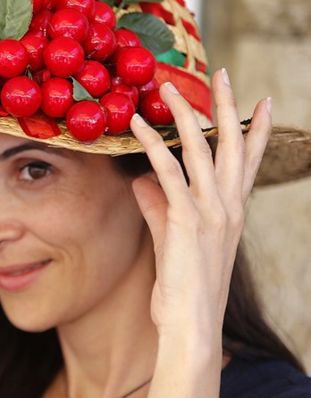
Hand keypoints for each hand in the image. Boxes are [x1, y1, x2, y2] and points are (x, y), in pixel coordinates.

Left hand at [128, 69, 271, 333]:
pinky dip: (149, 145)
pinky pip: (167, 172)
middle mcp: (227, 206)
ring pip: (200, 150)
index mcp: (232, 211)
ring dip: (184, 113)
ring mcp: (209, 211)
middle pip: (232, 145)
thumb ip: (157, 205)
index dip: (257, 130)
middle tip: (223, 73)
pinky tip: (135, 123)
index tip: (262, 101)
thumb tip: (140, 179)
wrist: (190, 323)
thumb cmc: (183, 286)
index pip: (249, 162)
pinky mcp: (185, 220)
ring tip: (168, 86)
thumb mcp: (171, 237)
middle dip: (227, 106)